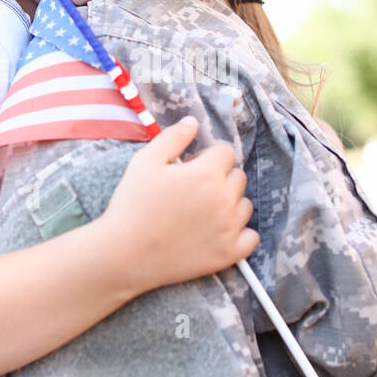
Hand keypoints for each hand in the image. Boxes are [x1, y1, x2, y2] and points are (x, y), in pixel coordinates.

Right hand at [98, 116, 258, 295]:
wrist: (124, 254)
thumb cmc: (132, 205)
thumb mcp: (145, 161)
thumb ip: (173, 137)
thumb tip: (193, 121)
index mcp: (207, 173)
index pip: (226, 152)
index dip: (207, 157)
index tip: (189, 169)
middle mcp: (225, 199)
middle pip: (238, 177)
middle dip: (219, 178)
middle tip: (192, 191)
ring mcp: (230, 229)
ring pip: (245, 205)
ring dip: (229, 204)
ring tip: (202, 212)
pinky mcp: (229, 254)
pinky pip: (251, 237)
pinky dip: (240, 233)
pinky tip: (219, 232)